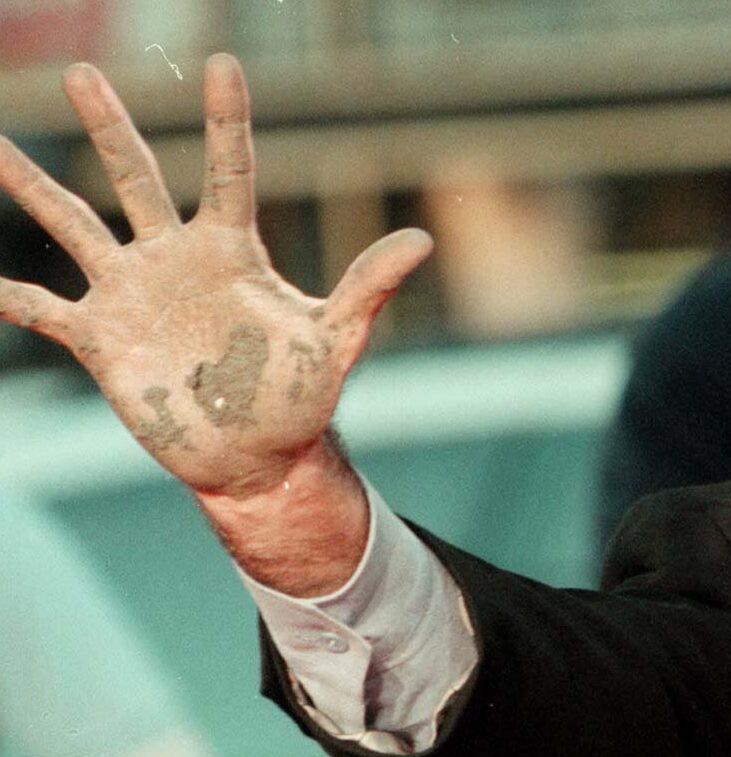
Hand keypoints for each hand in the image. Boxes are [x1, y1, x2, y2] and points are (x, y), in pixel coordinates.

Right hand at [0, 55, 429, 497]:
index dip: (226, 117)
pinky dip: (9, 296)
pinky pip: (43, 309)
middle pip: (134, 177)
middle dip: (108, 125)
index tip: (222, 61)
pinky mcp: (101, 340)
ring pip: (73, 225)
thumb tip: (422, 240)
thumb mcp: (337, 338)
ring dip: (32, 186)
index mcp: (232, 249)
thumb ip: (368, 286)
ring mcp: (132, 294)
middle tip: (80, 71)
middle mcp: (174, 258)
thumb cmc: (302, 395)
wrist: (259, 455)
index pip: (230, 168)